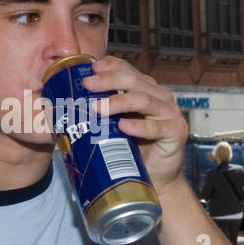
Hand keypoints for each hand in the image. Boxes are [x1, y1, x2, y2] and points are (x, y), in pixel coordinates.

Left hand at [84, 56, 188, 190]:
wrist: (157, 178)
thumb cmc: (134, 150)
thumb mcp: (114, 126)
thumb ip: (101, 111)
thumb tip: (67, 103)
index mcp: (146, 89)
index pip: (128, 70)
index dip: (111, 66)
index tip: (92, 68)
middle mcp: (160, 96)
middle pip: (134, 81)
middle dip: (109, 81)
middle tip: (88, 85)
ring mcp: (170, 113)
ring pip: (144, 100)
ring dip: (119, 102)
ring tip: (98, 108)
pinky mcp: (176, 132)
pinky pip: (157, 127)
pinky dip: (139, 126)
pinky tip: (124, 126)